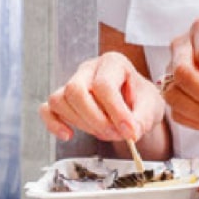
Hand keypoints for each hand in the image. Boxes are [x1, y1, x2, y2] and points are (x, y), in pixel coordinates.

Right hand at [40, 51, 164, 143]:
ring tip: (104, 133)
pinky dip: (53, 123)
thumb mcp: (152, 107)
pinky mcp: (63, 98)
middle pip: (75, 89)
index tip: (129, 131)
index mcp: (113, 63)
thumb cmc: (141, 100)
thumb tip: (130, 132)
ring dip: (80, 123)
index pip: (104, 84)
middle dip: (94, 118)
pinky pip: (47, 108)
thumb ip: (142, 119)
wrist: (135, 105)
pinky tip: (68, 135)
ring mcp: (72, 82)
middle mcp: (89, 69)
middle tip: (113, 134)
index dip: (116, 111)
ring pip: (60, 100)